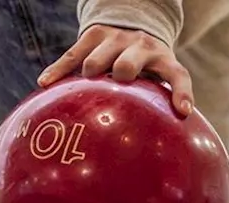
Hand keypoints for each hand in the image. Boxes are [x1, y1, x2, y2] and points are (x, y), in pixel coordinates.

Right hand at [38, 25, 193, 115]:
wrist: (132, 22)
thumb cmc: (146, 67)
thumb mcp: (158, 78)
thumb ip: (157, 106)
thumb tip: (155, 153)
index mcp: (163, 59)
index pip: (178, 76)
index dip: (182, 92)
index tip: (184, 111)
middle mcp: (141, 46)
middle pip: (127, 64)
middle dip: (120, 76)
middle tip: (114, 89)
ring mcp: (116, 38)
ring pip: (95, 59)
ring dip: (89, 74)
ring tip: (83, 92)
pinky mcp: (94, 34)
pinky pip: (71, 53)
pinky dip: (58, 69)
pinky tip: (45, 83)